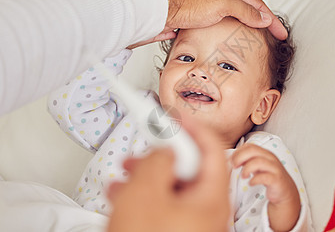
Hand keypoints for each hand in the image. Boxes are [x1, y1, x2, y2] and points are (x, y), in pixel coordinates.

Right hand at [107, 126, 230, 231]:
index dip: (192, 126)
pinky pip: (164, 207)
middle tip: (145, 143)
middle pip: (191, 168)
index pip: (212, 149)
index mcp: (212, 199)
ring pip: (173, 188)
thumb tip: (163, 150)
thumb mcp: (145, 193)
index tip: (174, 114)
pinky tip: (122, 194)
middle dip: (162, 153)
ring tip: (125, 171)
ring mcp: (193, 226)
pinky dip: (144, 196)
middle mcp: (208, 213)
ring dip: (147, 174)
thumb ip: (157, 162)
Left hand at [164, 0, 286, 39]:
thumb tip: (263, 18)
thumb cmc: (188, 3)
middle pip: (247, 12)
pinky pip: (221, 30)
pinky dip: (230, 37)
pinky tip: (231, 46)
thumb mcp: (222, 4)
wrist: (161, 12)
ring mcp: (209, 10)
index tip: (281, 34)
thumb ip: (245, 11)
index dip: (271, 20)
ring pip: (234, 22)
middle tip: (272, 38)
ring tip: (256, 44)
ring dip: (246, 31)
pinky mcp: (199, 22)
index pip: (257, 5)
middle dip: (261, 24)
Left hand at [232, 143, 300, 231]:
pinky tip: (251, 183)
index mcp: (264, 153)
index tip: (231, 161)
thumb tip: (230, 159)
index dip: (238, 152)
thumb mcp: (256, 166)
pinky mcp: (277, 180)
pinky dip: (255, 180)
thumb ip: (246, 160)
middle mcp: (270, 158)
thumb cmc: (268, 176)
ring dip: (246, 168)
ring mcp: (274, 168)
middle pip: (253, 150)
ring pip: (259, 162)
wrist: (284, 191)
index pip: (249, 146)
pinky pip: (265, 177)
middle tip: (234, 166)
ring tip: (243, 176)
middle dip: (240, 157)